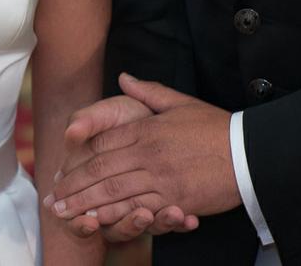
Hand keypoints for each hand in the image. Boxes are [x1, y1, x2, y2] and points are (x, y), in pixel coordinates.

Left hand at [50, 74, 240, 237]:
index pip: (103, 144)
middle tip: (52, 200)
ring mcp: (161, 179)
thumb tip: (124, 78)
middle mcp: (149, 154)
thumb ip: (148, 92)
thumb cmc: (215, 126)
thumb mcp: (180, 102)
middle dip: (73, 187)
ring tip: (66, 214)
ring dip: (86, 205)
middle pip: (101, 170)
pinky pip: (139, 210)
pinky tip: (99, 223)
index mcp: (147, 129)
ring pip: (115, 193)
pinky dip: (116, 217)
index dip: (78, 160)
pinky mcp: (175, 200)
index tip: (62, 171)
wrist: (248, 152)